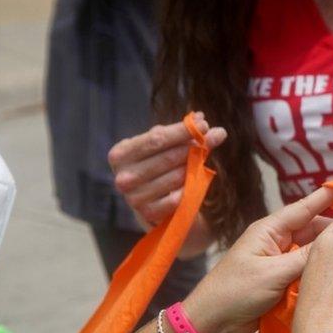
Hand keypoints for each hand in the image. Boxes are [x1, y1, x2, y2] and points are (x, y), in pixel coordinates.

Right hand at [108, 111, 226, 226]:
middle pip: (169, 157)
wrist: (152, 202)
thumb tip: (202, 119)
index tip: (204, 124)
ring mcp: (134, 197)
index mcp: (120, 154)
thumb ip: (181, 133)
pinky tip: (193, 183)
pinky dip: (189, 188)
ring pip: (177, 176)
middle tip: (212, 138)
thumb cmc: (157, 166)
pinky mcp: (149, 213)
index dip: (182, 131)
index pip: (157, 138)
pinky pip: (179, 197)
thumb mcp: (162, 147)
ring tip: (203, 159)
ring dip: (195, 166)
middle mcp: (123, 176)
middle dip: (194, 146)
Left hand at [182, 172, 332, 332]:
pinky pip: (309, 268)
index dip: (331, 192)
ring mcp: (281, 260)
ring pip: (315, 249)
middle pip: (316, 228)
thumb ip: (306, 257)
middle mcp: (278, 240)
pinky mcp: (284, 279)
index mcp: (271, 230)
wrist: (211, 321)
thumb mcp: (273, 273)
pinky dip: (324, 268)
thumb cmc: (236, 291)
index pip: (307, 206)